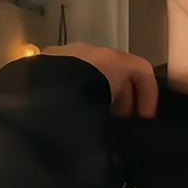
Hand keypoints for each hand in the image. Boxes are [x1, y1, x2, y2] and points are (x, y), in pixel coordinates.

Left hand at [40, 44, 158, 117]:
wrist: (37, 106)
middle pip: (116, 70)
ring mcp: (64, 53)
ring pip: (90, 72)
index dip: (150, 97)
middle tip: (121, 124)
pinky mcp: (42, 63)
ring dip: (98, 95)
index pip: (142, 72)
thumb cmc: (85, 110)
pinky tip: (69, 113)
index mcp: (115, 59)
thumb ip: (124, 124)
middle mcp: (91, 50)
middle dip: (123, 97)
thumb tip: (124, 137)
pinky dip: (76, 92)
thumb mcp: (114, 123)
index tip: (145, 121)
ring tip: (94, 122)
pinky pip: (68, 76)